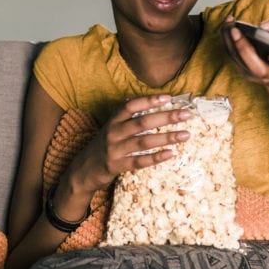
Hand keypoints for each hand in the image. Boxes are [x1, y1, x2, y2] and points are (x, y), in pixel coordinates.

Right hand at [65, 94, 190, 194]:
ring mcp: (114, 150)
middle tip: (186, 115)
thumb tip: (156, 109)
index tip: (169, 98)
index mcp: (113, 121)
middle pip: (142, 122)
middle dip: (166, 117)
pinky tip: (171, 154)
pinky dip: (156, 157)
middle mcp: (113, 133)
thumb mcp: (112, 129)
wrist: (82, 171)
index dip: (149, 100)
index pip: (131, 106)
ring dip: (167, 137)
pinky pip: (139, 161)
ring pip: (144, 141)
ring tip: (185, 134)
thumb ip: (129, 120)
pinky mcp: (116, 166)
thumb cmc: (103, 147)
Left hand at [220, 14, 268, 86]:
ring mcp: (257, 76)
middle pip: (258, 68)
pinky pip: (232, 57)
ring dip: (231, 41)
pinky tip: (227, 25)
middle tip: (235, 30)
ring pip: (240, 62)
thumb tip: (264, 26)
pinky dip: (227, 40)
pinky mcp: (244, 71)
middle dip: (244, 48)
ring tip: (229, 22)